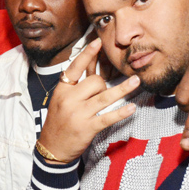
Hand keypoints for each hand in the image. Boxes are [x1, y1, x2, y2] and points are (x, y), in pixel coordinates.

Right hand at [37, 38, 139, 162]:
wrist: (52, 148)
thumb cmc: (58, 122)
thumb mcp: (60, 100)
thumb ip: (75, 85)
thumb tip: (92, 66)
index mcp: (61, 90)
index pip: (74, 68)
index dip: (87, 54)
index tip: (98, 41)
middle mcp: (69, 100)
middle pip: (94, 82)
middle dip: (102, 84)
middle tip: (101, 93)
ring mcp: (78, 114)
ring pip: (104, 96)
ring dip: (123, 89)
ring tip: (136, 81)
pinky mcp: (88, 128)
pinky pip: (108, 117)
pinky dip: (121, 112)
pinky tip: (131, 108)